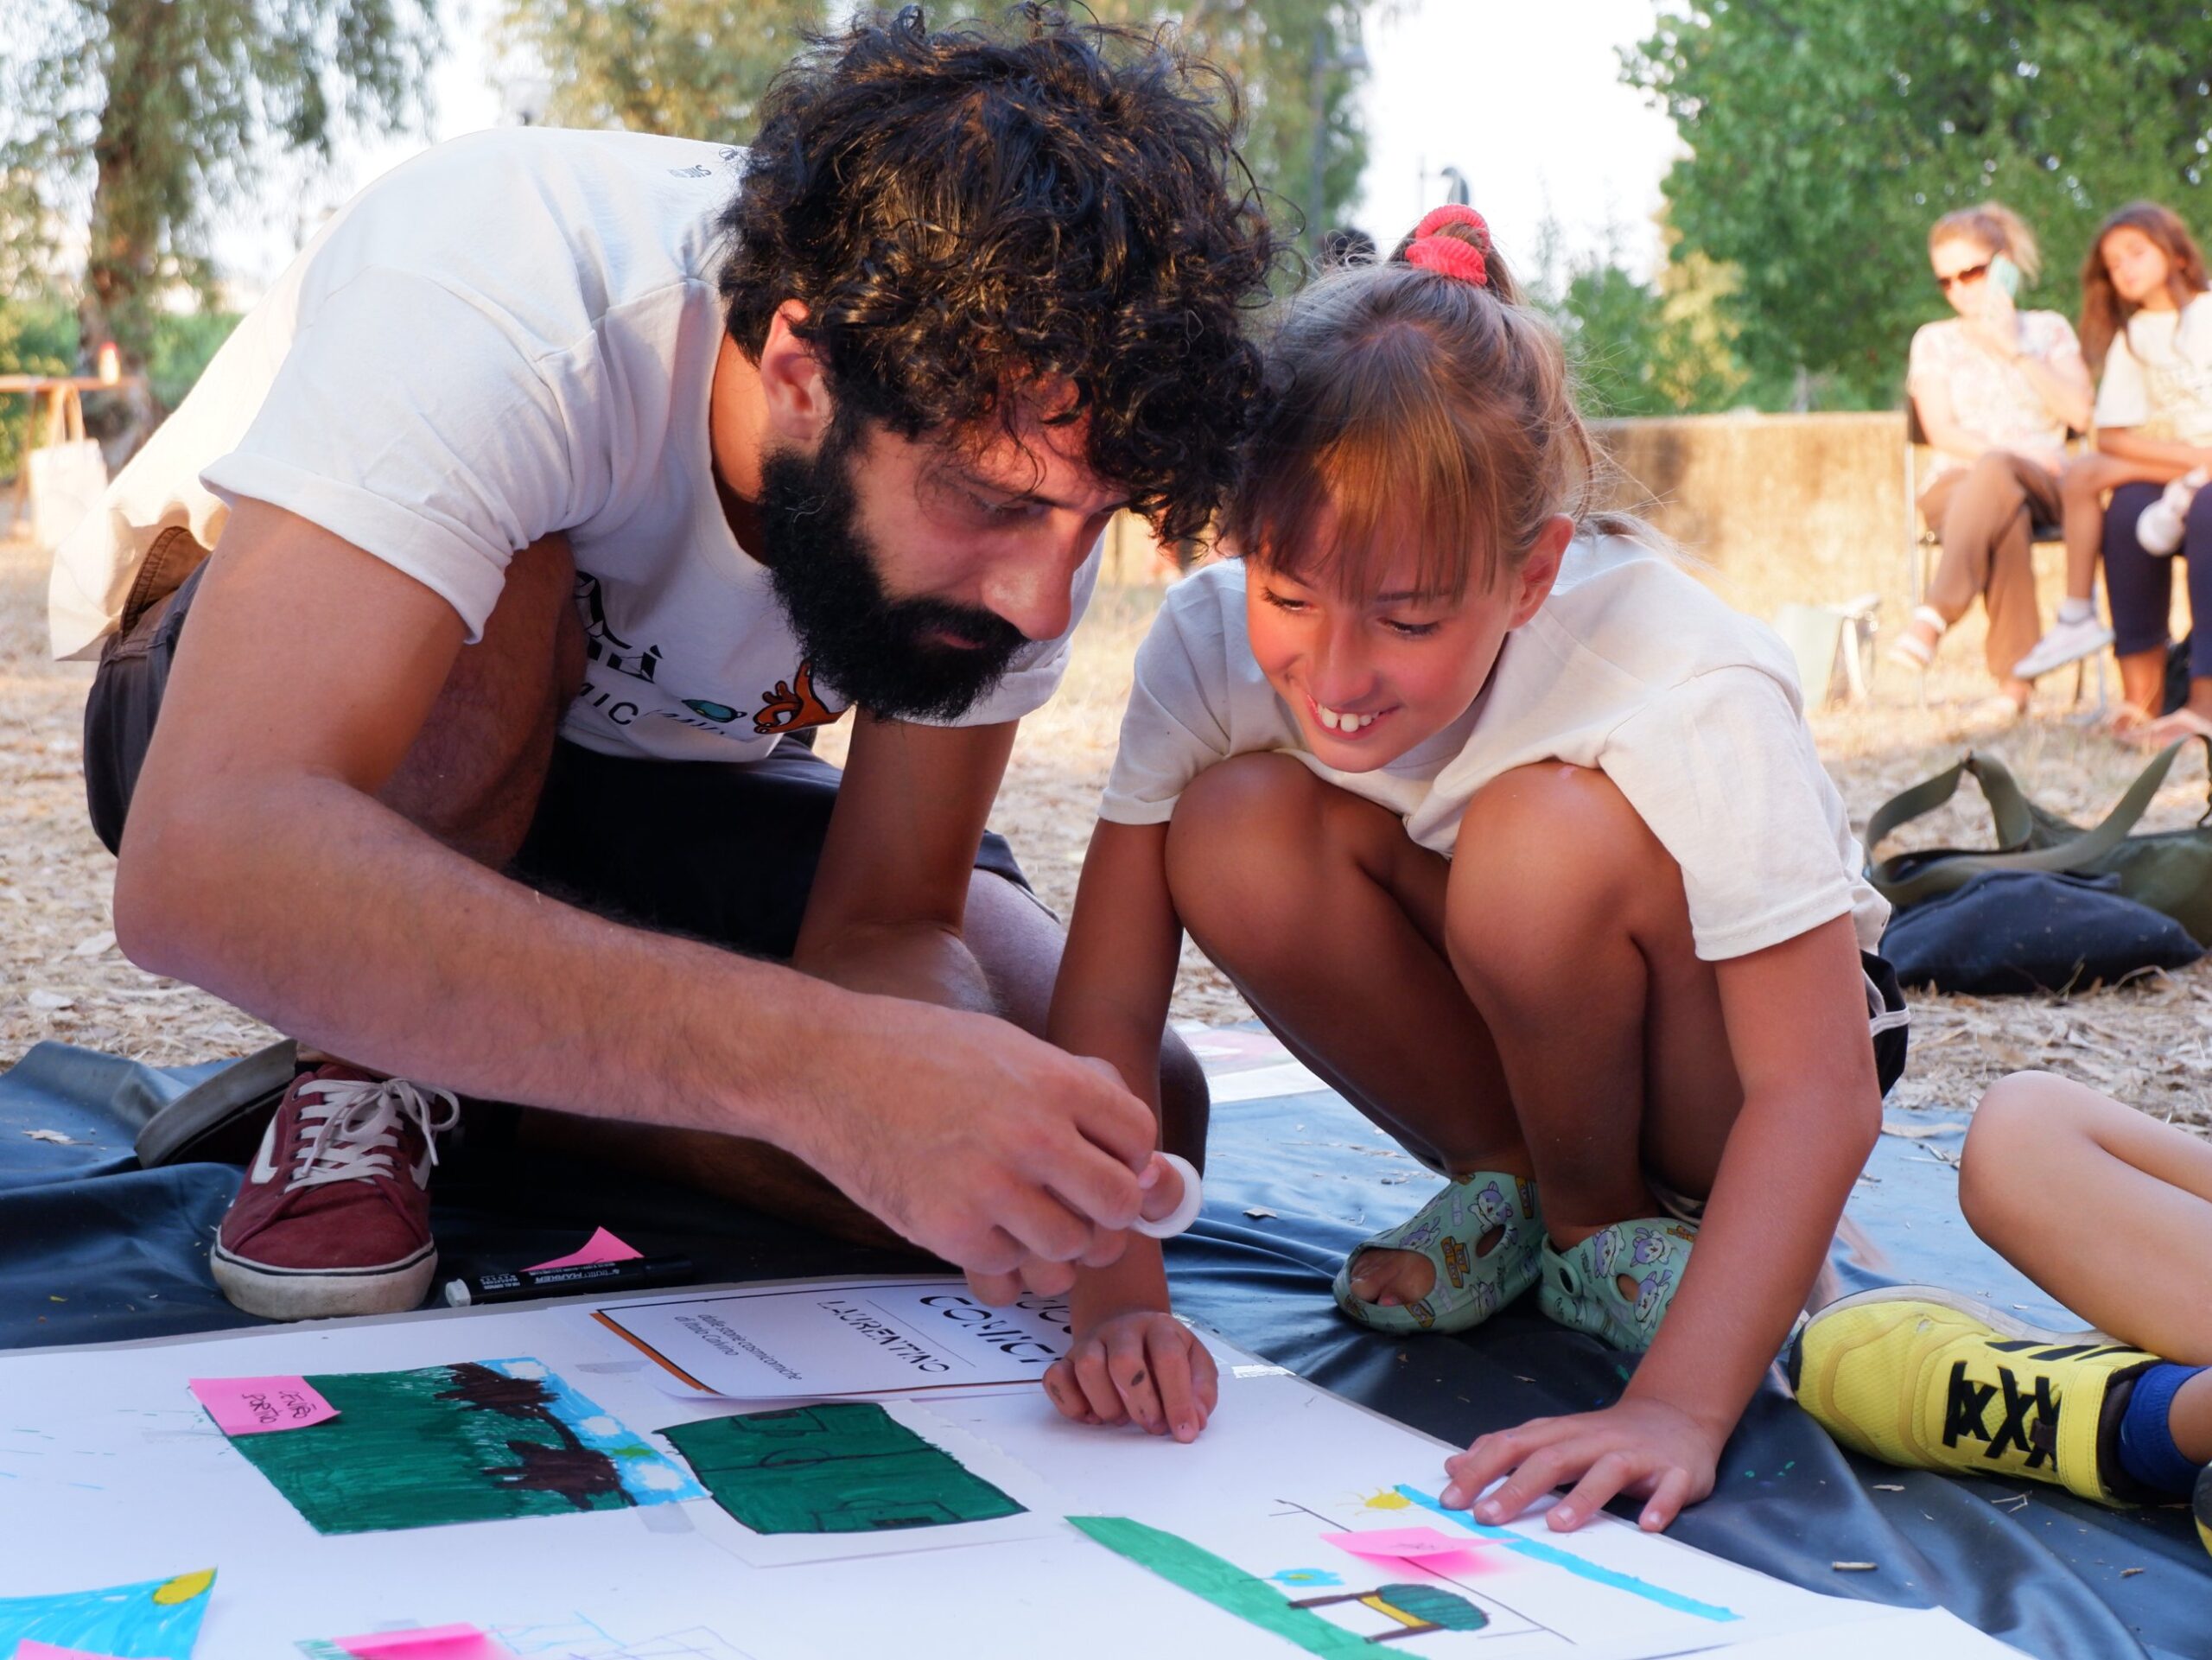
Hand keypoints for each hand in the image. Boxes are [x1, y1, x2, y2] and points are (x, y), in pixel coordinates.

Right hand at [796, 1002, 1157, 1301]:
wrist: (826, 1066)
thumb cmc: (917, 1052)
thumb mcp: (1011, 1046)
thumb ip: (1076, 1090)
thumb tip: (1140, 1151)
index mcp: (1056, 1083)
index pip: (1140, 1143)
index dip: (1129, 1159)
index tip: (1104, 1164)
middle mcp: (1034, 1137)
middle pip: (1117, 1208)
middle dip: (1104, 1215)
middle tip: (1076, 1208)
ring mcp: (992, 1189)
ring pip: (1069, 1252)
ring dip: (1053, 1246)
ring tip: (1024, 1221)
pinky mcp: (949, 1231)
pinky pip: (1007, 1272)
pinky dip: (998, 1260)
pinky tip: (975, 1224)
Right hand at [1041, 1308, 1217, 1440]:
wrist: (1127, 1326)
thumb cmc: (1163, 1354)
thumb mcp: (1194, 1362)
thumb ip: (1201, 1391)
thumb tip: (1195, 1421)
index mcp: (1159, 1328)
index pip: (1168, 1358)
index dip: (1178, 1399)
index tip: (1184, 1432)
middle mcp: (1122, 1330)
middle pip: (1124, 1363)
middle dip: (1141, 1404)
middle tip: (1152, 1425)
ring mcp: (1091, 1342)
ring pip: (1088, 1368)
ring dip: (1107, 1404)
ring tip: (1122, 1418)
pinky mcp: (1066, 1360)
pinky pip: (1055, 1378)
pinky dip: (1071, 1404)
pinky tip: (1092, 1415)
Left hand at [1436, 1397, 1722, 1533]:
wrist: (1676, 1415)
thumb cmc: (1603, 1436)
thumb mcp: (1552, 1437)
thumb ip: (1507, 1451)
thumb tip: (1453, 1466)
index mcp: (1561, 1433)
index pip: (1513, 1445)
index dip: (1480, 1469)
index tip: (1450, 1499)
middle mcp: (1594, 1440)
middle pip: (1553, 1458)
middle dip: (1517, 1487)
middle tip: (1487, 1516)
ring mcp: (1637, 1455)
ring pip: (1608, 1471)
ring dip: (1583, 1497)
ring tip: (1557, 1524)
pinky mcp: (1675, 1472)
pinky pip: (1669, 1488)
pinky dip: (1660, 1505)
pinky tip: (1648, 1525)